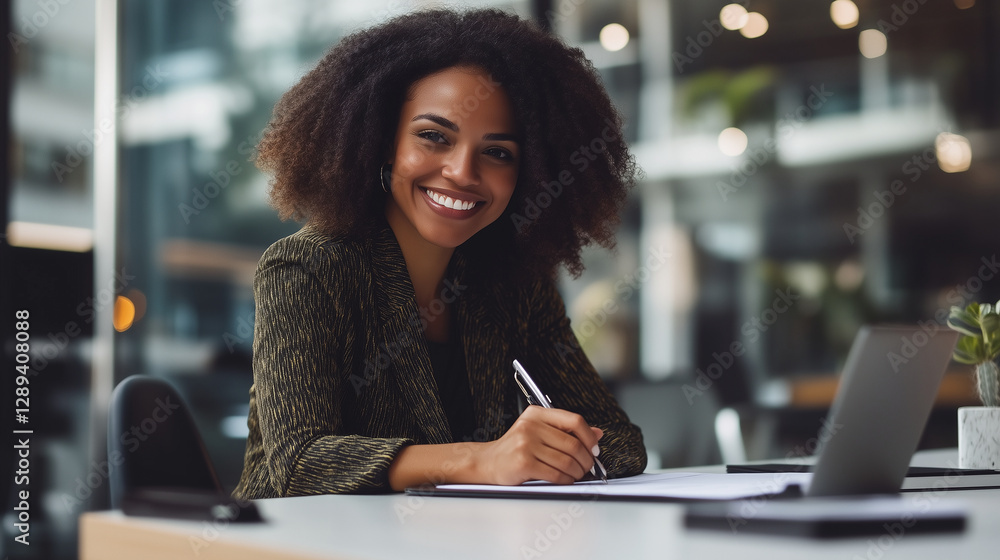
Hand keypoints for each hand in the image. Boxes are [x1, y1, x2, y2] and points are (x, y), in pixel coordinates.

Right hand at [474, 406, 602, 484]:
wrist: (488, 462)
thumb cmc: (515, 448)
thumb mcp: (539, 432)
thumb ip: (566, 431)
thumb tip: (597, 434)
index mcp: (537, 414)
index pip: (574, 420)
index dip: (589, 436)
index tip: (594, 448)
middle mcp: (531, 426)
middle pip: (573, 443)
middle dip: (586, 459)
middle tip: (589, 467)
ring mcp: (526, 444)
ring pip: (566, 461)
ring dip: (577, 472)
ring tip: (577, 475)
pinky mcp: (523, 462)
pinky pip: (555, 474)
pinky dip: (566, 480)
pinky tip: (565, 480)